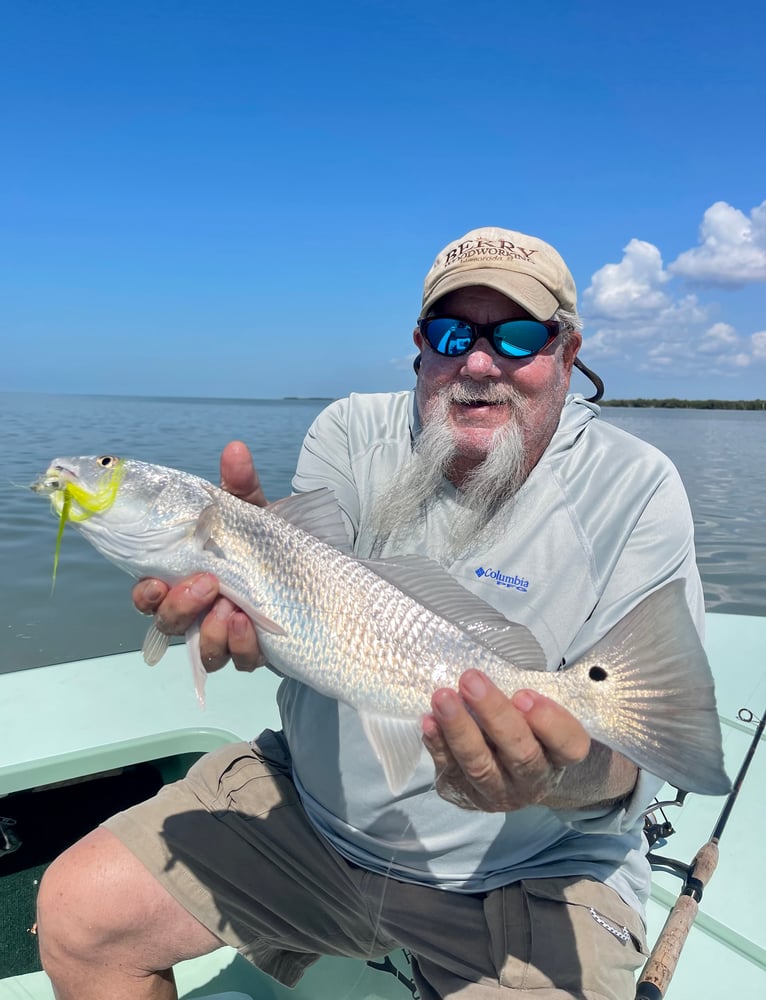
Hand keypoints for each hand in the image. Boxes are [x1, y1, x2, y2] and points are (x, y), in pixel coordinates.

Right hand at [132, 441, 266, 673]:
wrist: (312, 574)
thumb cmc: (267, 544)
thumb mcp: (254, 512)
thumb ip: (241, 485)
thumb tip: (235, 449)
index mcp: (186, 577)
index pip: (149, 594)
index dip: (145, 594)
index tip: (154, 582)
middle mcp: (199, 612)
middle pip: (168, 624)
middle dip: (180, 608)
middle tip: (207, 585)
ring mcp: (225, 636)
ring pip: (202, 651)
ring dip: (211, 633)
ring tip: (233, 610)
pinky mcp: (254, 653)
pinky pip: (240, 662)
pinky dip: (242, 647)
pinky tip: (252, 626)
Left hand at [421, 669, 590, 811]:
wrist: (509, 775)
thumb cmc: (525, 728)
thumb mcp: (539, 713)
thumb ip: (529, 698)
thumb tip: (503, 669)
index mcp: (560, 756)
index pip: (569, 745)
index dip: (550, 723)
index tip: (524, 695)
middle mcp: (533, 779)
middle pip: (520, 753)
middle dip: (494, 714)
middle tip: (471, 680)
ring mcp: (498, 791)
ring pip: (480, 765)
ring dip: (459, 729)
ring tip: (442, 697)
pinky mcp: (464, 792)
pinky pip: (449, 769)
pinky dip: (438, 743)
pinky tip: (428, 720)